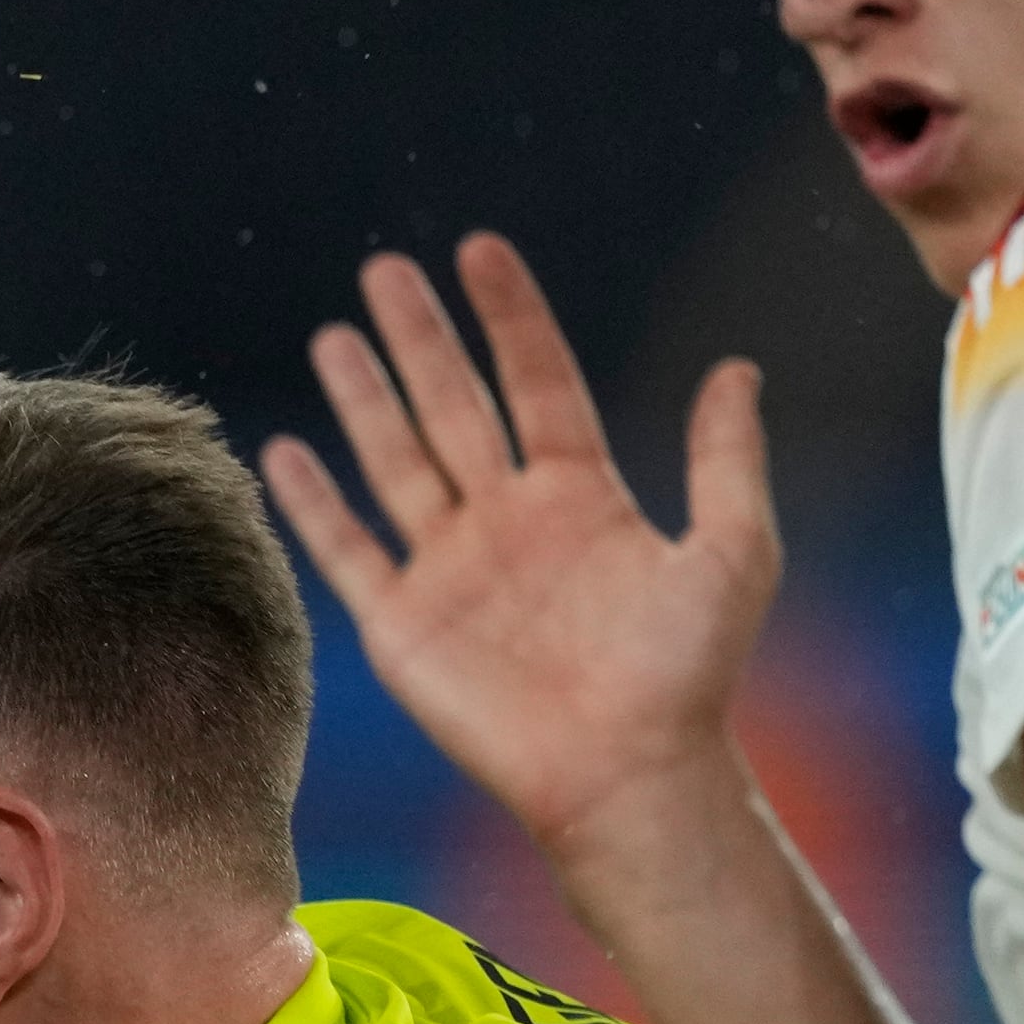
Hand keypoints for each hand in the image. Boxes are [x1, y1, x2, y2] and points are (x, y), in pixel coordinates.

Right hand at [257, 237, 780, 855]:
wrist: (628, 775)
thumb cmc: (689, 674)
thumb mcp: (733, 551)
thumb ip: (726, 460)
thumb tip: (737, 368)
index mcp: (582, 496)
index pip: (537, 381)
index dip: (510, 316)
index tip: (480, 249)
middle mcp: (508, 522)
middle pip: (454, 407)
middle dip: (420, 338)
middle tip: (386, 268)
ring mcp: (451, 571)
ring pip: (396, 462)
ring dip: (364, 398)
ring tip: (336, 333)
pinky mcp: (404, 627)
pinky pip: (349, 551)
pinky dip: (315, 504)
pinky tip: (286, 450)